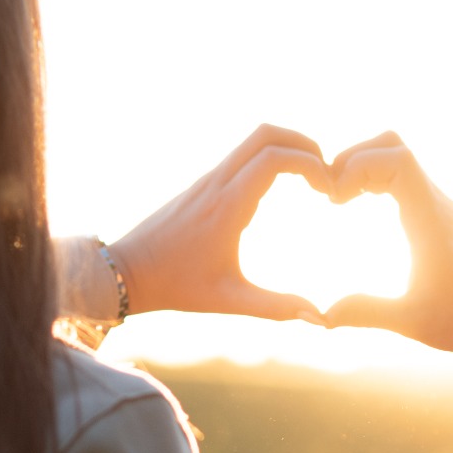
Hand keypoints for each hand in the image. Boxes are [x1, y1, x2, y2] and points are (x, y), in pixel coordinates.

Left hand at [68, 125, 333, 323]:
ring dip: (286, 148)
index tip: (326, 190)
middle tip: (325, 171)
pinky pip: (241, 155)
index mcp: (227, 205)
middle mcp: (217, 183)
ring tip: (310, 178)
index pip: (275, 158)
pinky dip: (268, 157)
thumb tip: (319, 319)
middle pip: (266, 134)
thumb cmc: (176, 286)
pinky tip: (281, 186)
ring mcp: (208, 179)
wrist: (126, 271)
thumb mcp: (229, 301)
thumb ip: (276, 307)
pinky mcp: (202, 184)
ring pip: (252, 140)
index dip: (310, 164)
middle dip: (303, 142)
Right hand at [321, 132, 452, 352]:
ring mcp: (437, 202)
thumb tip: (323, 316)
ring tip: (341, 199)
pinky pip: (403, 174)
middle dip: (353, 159)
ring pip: (398, 153)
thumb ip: (369, 314)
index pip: (396, 158)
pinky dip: (376, 177)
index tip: (336, 201)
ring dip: (364, 165)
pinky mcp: (437, 210)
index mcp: (430, 219)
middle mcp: (435, 201)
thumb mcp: (416, 322)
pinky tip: (361, 206)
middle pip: (392, 143)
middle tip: (332, 195)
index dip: (357, 167)